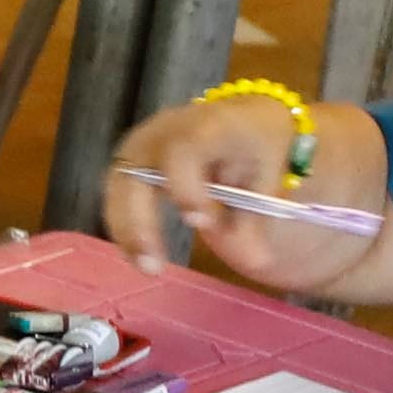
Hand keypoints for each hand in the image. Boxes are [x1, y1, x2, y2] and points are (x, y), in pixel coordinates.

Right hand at [94, 83, 378, 285]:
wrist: (252, 128)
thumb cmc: (266, 153)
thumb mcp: (273, 183)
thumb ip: (258, 222)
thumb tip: (253, 263)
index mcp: (215, 124)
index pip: (188, 146)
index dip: (185, 184)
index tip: (199, 222)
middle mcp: (170, 127)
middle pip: (137, 167)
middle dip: (139, 218)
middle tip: (155, 264)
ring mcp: (147, 143)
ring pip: (119, 184)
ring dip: (127, 229)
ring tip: (148, 267)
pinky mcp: (135, 162)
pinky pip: (119, 195)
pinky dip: (126, 229)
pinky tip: (141, 257)